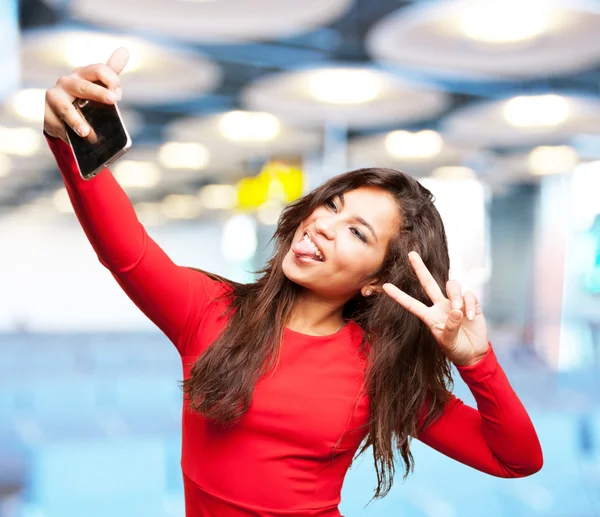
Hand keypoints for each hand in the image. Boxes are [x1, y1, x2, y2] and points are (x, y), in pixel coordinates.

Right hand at [44, 47, 129, 142]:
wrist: (58, 109)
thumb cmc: (83, 95)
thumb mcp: (97, 83)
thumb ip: (110, 71)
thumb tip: (124, 51)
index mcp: (83, 74)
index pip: (98, 70)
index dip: (111, 79)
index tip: (118, 95)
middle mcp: (67, 82)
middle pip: (83, 86)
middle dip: (98, 93)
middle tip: (113, 100)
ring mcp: (54, 97)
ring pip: (65, 108)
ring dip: (76, 120)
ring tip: (86, 132)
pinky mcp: (44, 112)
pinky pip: (55, 123)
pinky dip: (65, 132)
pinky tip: (73, 140)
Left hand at [382, 251, 488, 366]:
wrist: (473, 353)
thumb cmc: (456, 349)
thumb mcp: (448, 341)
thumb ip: (450, 327)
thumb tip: (456, 310)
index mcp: (429, 316)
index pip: (411, 304)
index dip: (399, 296)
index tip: (385, 286)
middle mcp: (440, 305)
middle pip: (428, 282)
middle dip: (420, 268)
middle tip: (410, 254)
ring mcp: (455, 303)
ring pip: (452, 285)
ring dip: (455, 296)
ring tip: (458, 310)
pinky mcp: (471, 303)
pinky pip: (469, 294)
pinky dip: (469, 304)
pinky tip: (470, 316)